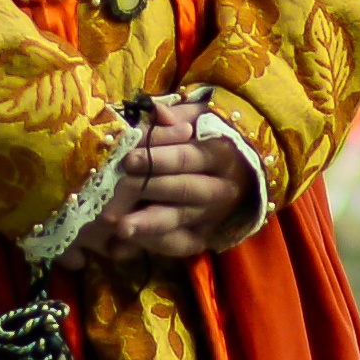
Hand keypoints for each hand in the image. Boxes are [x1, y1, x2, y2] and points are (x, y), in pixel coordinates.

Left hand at [50, 98, 256, 283]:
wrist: (242, 171)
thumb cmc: (209, 137)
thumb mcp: (200, 119)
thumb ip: (178, 116)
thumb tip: (157, 112)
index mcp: (221, 155)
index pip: (188, 157)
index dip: (158, 159)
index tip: (128, 160)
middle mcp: (222, 188)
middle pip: (184, 191)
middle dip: (149, 191)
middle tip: (117, 192)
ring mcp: (213, 215)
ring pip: (181, 221)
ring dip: (149, 227)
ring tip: (120, 229)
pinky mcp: (204, 236)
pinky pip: (179, 244)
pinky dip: (152, 246)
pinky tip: (123, 247)